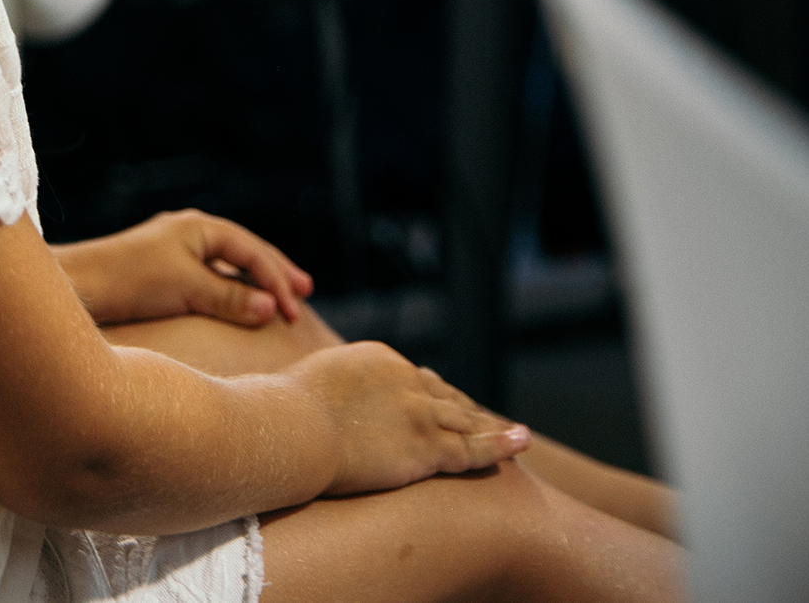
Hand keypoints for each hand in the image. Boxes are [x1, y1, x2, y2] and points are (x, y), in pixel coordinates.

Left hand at [53, 208, 312, 327]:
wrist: (79, 286)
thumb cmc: (131, 281)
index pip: (252, 251)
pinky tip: (239, 305)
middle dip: (275, 272)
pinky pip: (211, 278)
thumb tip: (272, 308)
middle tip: (305, 291)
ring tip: (280, 299)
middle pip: (244, 251)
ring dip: (255, 284)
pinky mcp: (165, 274)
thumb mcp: (186, 288)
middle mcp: (190, 234)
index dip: (277, 280)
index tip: (294, 312)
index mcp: (199, 227)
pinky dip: (232, 291)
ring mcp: (177, 252)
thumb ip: (230, 298)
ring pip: (228, 265)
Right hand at [298, 341, 527, 495]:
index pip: (416, 378)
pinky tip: (520, 443)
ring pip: (466, 420)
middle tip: (483, 418)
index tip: (443, 402)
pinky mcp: (427, 447)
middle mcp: (407, 379)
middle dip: (466, 408)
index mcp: (379, 360)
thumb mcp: (313, 381)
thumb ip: (330, 387)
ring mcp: (420, 412)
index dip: (433, 393)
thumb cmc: (288, 409)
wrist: (296, 426)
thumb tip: (315, 397)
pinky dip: (500, 445)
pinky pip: (473, 448)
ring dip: (490, 426)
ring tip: (514, 433)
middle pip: (446, 396)